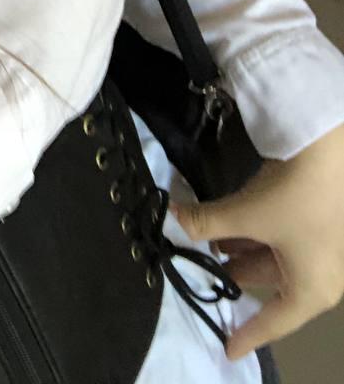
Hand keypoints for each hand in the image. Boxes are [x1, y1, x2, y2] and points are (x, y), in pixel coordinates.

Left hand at [170, 121, 343, 361]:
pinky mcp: (312, 221)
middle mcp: (319, 275)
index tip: (228, 350)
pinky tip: (224, 225)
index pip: (274, 323)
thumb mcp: (245, 215)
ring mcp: (318, 248)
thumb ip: (205, 224)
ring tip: (205, 244)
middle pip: (269, 285)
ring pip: (271, 258)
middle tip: (201, 271)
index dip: (247, 335)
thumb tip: (172, 220)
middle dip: (233, 275)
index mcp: (312, 289)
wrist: (326, 148)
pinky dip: (250, 233)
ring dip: (238, 250)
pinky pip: (276, 238)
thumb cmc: (292, 198)